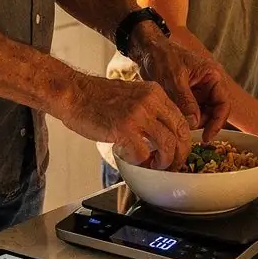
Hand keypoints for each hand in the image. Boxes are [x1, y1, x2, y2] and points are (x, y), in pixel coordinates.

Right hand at [59, 72, 191, 169]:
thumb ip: (149, 110)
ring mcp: (138, 114)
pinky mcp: (123, 128)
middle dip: (180, 155)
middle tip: (171, 165)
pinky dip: (140, 162)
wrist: (73, 93)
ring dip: (163, 162)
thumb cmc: (96, 97)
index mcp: (155, 92)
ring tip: (153, 166)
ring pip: (167, 145)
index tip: (178, 152)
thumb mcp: (132, 95)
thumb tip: (162, 134)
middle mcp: (150, 101)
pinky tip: (131, 158)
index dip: (184, 141)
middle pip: (180, 133)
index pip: (182, 120)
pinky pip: (142, 153)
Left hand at [130, 26, 230, 142]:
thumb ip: (185, 101)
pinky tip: (173, 118)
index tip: (207, 137)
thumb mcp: (174, 79)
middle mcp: (209, 85)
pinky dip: (184, 117)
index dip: (217, 122)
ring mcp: (199, 91)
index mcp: (213, 76)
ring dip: (191, 121)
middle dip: (202, 123)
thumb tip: (195, 123)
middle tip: (185, 129)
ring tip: (176, 120)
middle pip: (213, 112)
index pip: (223, 104)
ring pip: (201, 114)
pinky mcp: (188, 96)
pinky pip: (191, 112)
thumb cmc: (163, 57)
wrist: (148, 50)